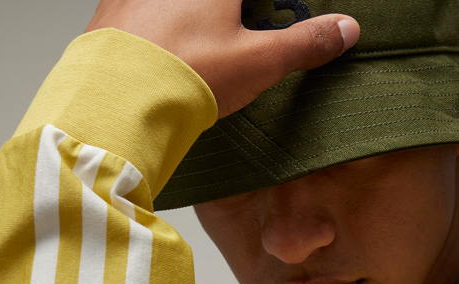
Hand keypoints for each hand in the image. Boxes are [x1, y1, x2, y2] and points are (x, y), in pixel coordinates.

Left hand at [85, 0, 359, 117]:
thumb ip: (305, 43)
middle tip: (250, 28)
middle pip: (221, 2)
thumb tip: (345, 29)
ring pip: (182, 6)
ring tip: (209, 50)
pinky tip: (174, 51)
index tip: (272, 16)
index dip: (269, 7)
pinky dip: (166, 23)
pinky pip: (149, 9)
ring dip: (200, 19)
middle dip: (240, 13)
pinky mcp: (114, 8)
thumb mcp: (260, 61)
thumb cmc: (188, 75)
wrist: (119, 99)